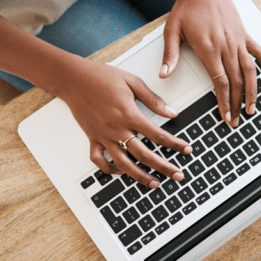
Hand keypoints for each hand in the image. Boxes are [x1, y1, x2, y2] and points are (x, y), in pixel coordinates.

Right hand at [57, 57, 191, 187]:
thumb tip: (171, 112)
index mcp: (129, 114)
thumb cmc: (101, 77)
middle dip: (164, 167)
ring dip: (140, 176)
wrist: (73, 78)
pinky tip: (120, 172)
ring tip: (154, 183)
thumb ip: (153, 99)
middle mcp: (117, 129)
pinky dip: (109, 169)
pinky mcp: (92, 138)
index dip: (176, 144)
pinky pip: (99, 160)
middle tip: (178, 175)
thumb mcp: (132, 82)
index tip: (187, 150)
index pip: (158, 135)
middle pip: (145, 155)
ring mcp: (104, 136)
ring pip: (123, 164)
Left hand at [161, 0, 260, 126]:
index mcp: (208, 48)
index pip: (220, 81)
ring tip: (251, 109)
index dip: (224, 101)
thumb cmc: (187, 6)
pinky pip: (260, 53)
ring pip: (249, 71)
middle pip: (235, 81)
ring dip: (252, 92)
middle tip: (235, 120)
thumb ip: (169, 55)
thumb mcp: (172, 30)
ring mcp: (238, 40)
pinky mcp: (244, 35)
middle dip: (236, 104)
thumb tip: (163, 75)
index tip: (225, 115)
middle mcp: (226, 46)